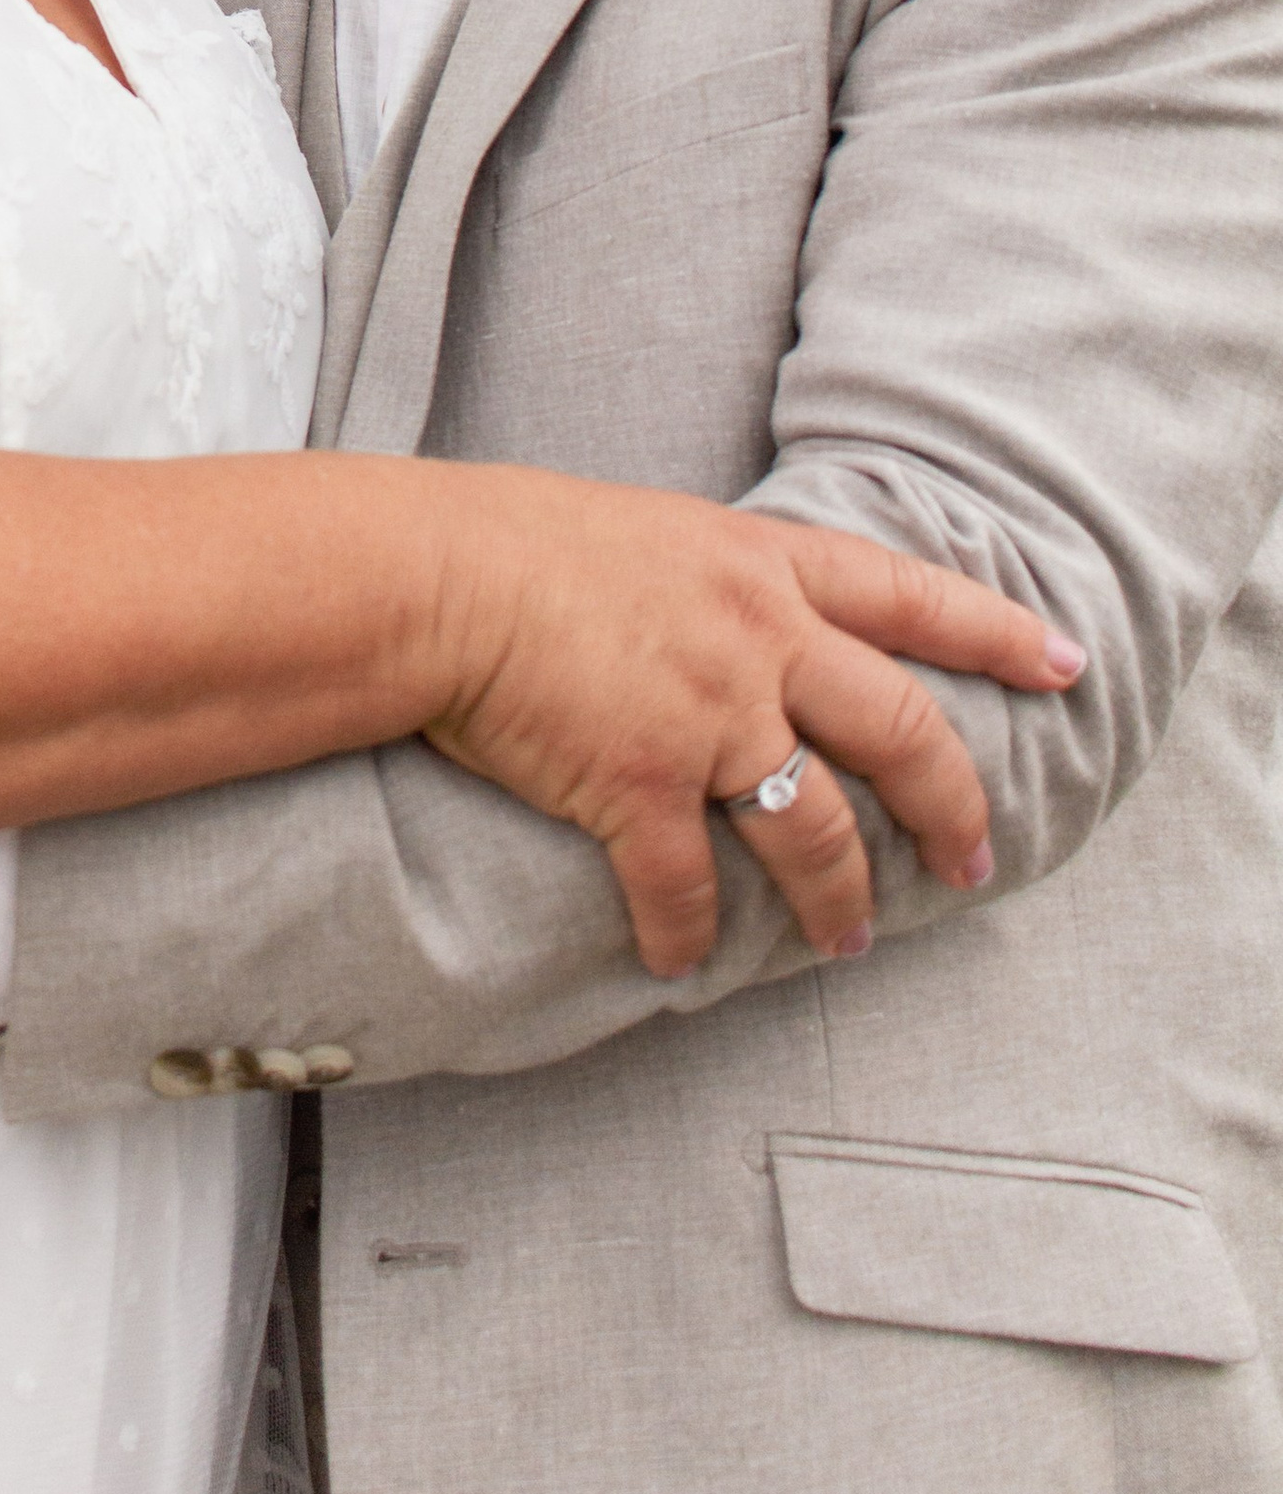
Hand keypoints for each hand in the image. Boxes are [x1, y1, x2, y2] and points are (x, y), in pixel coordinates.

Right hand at [418, 471, 1083, 979]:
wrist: (431, 576)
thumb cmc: (512, 542)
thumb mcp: (647, 532)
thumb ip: (715, 580)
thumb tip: (739, 622)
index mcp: (761, 564)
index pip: (911, 593)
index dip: (995, 632)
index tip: (1062, 664)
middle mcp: (758, 639)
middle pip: (900, 731)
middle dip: (951, 806)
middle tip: (975, 859)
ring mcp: (707, 717)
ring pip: (818, 830)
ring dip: (841, 898)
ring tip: (848, 941)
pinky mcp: (641, 788)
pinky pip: (687, 888)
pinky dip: (688, 934)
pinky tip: (680, 961)